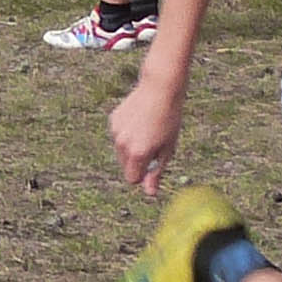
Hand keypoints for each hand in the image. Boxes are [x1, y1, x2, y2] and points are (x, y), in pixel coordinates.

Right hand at [109, 79, 183, 197]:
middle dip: (137, 162)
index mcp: (138, 154)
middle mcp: (122, 144)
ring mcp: (115, 132)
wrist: (160, 88)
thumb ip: (156, 173)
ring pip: (121, 152)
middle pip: (125, 167)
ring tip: (148, 130)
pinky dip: (127, 134)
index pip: (132, 179)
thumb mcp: (168, 149)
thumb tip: (150, 193)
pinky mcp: (112, 120)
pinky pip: (119, 136)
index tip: (153, 164)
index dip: (144, 175)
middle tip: (154, 145)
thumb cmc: (169, 119)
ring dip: (132, 148)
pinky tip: (140, 120)